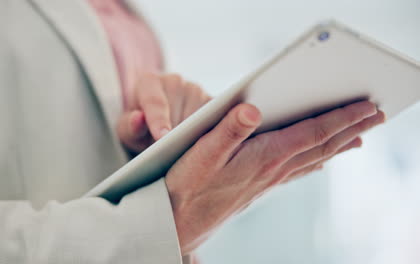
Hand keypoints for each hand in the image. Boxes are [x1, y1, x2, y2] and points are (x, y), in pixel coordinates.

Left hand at [117, 73, 210, 153]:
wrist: (153, 124)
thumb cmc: (138, 128)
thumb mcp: (127, 132)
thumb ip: (130, 127)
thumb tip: (138, 119)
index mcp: (149, 82)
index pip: (155, 102)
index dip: (159, 120)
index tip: (163, 137)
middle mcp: (175, 81)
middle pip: (180, 110)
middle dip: (177, 134)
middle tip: (171, 154)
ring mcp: (196, 89)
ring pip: (200, 116)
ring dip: (194, 135)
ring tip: (184, 151)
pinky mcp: (213, 101)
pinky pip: (217, 119)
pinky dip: (210, 134)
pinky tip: (201, 147)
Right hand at [165, 101, 384, 254]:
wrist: (180, 220)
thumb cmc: (187, 185)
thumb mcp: (202, 153)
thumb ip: (228, 129)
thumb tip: (252, 109)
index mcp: (264, 156)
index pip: (312, 133)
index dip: (341, 118)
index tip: (367, 106)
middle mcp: (273, 170)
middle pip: (321, 146)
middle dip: (351, 128)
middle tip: (377, 115)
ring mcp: (269, 180)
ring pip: (314, 159)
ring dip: (338, 146)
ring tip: (358, 136)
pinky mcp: (260, 187)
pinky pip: (299, 172)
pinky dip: (316, 162)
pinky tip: (320, 163)